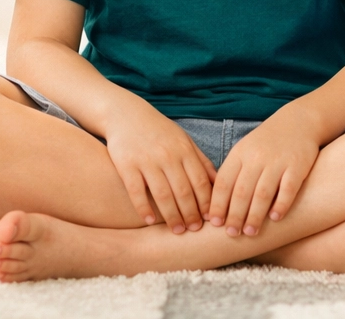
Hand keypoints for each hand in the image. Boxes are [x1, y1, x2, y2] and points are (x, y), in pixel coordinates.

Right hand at [104, 102, 216, 233]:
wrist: (126, 114)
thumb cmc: (159, 131)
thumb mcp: (183, 140)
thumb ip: (200, 160)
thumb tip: (218, 183)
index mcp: (183, 149)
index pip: (200, 181)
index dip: (206, 203)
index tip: (210, 220)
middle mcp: (167, 155)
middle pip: (184, 191)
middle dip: (191, 214)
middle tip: (194, 230)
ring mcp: (146, 160)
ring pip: (163, 195)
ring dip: (172, 216)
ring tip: (177, 231)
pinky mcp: (127, 165)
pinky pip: (137, 192)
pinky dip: (144, 209)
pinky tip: (150, 221)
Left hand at [207, 107, 319, 236]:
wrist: (297, 122)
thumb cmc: (265, 143)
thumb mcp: (244, 151)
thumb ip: (232, 173)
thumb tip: (216, 206)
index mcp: (240, 153)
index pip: (223, 182)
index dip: (217, 204)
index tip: (214, 223)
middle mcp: (256, 157)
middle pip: (241, 191)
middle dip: (234, 216)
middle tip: (231, 234)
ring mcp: (277, 161)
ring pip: (262, 193)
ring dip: (255, 216)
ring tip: (250, 232)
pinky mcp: (297, 166)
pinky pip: (287, 189)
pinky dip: (280, 205)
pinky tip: (275, 218)